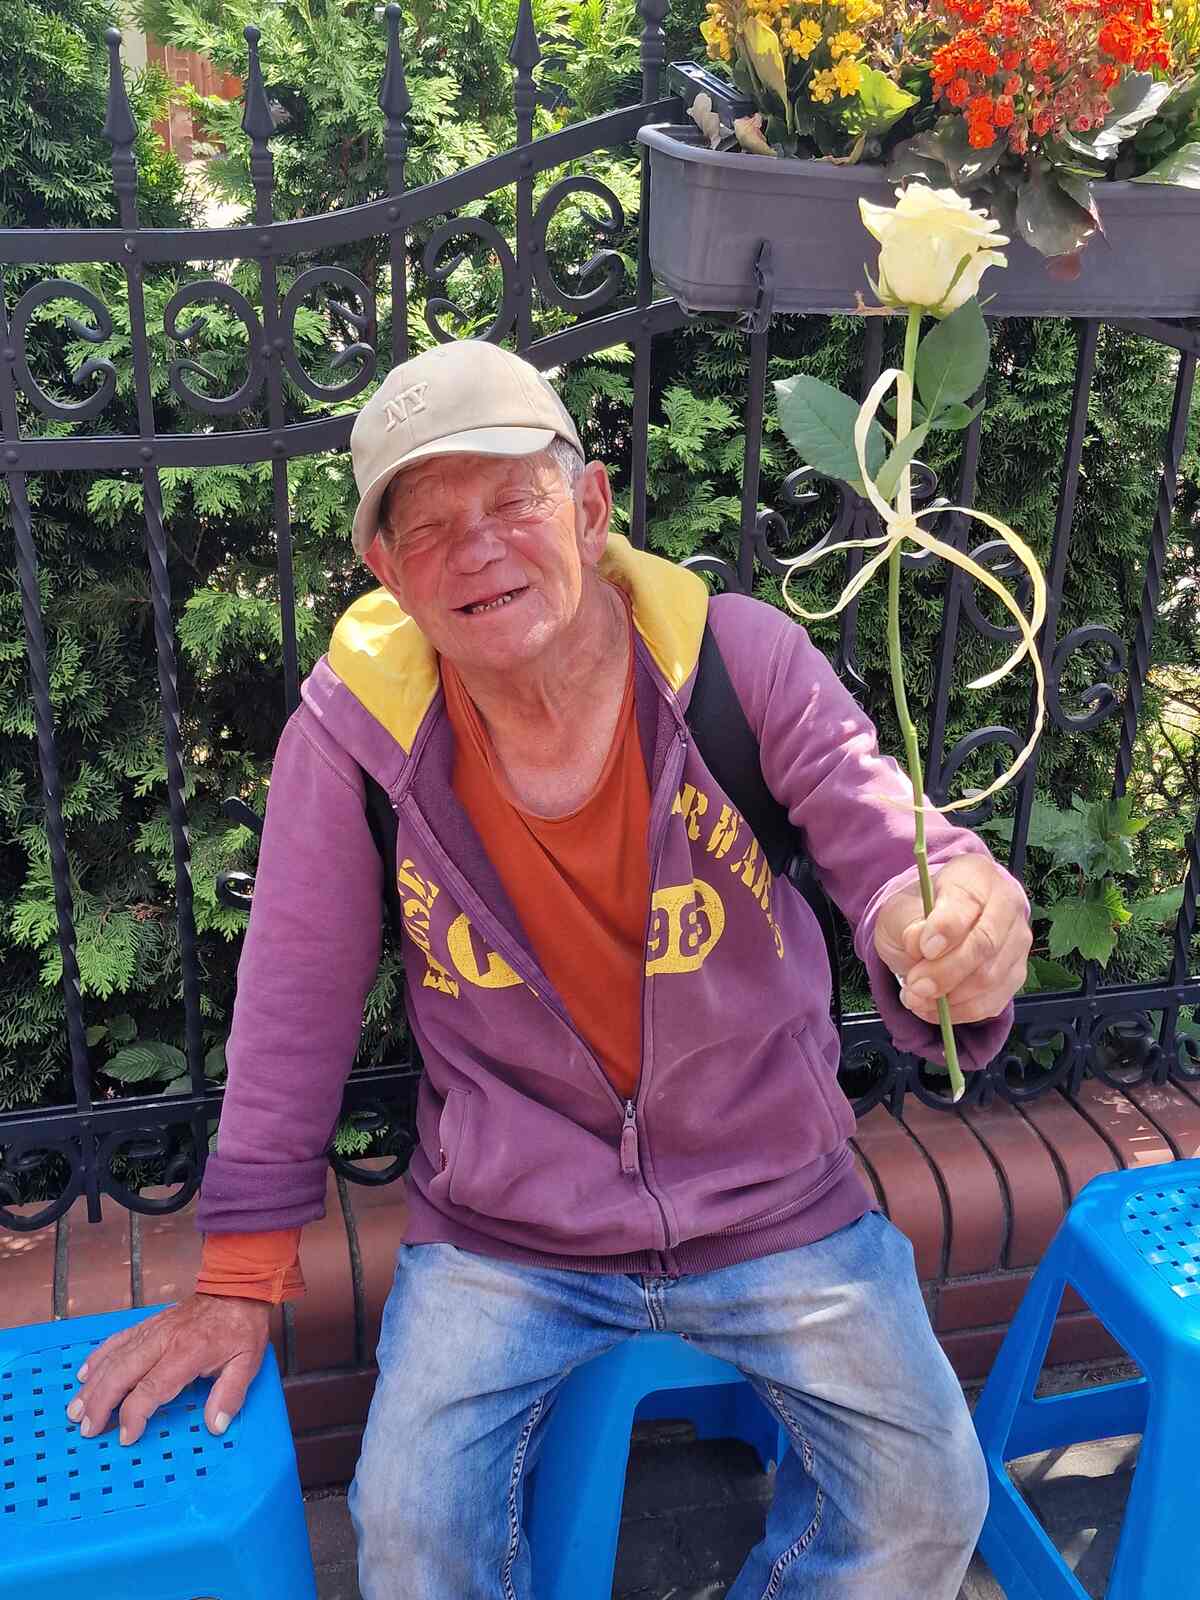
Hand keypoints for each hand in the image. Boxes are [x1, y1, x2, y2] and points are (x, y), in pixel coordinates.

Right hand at [63, 1292, 271, 1446]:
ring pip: (113, 1358)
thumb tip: (216, 1425)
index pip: (152, 1388)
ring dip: (92, 1386)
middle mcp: (164, 1341)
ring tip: (75, 1411)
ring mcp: (153, 1330)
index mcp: (187, 1352)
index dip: (135, 1414)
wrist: (237, 1288)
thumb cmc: (240, 1328)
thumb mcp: (247, 1362)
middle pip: (122, 1374)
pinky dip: (98, 1357)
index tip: (127, 1436)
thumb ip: (230, 1394)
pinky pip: (117, 1340)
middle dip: (100, 1404)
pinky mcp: (148, 1324)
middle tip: (87, 1430)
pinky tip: (84, 1374)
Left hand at [873, 854, 1031, 1025]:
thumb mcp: (900, 909)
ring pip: (991, 977)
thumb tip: (920, 944)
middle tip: (914, 986)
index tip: (923, 949)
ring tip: (915, 997)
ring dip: (950, 997)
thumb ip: (908, 924)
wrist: (933, 927)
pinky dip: (960, 1012)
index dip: (946, 928)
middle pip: (985, 943)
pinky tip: (933, 1008)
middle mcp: (1006, 904)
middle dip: (946, 971)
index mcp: (976, 876)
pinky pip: (993, 1001)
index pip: (968, 902)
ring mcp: (1017, 941)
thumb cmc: (918, 912)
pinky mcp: (1016, 974)